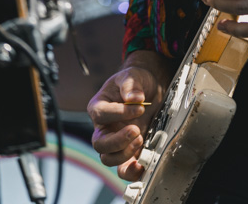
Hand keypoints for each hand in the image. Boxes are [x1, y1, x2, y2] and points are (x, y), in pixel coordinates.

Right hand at [88, 58, 168, 180]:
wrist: (148, 89)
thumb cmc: (135, 82)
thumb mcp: (132, 75)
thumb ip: (131, 84)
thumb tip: (134, 98)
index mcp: (98, 106)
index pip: (101, 114)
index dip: (118, 113)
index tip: (139, 107)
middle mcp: (103, 127)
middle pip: (99, 143)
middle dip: (117, 140)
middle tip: (136, 130)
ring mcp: (114, 141)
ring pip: (108, 158)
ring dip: (124, 154)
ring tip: (140, 138)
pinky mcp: (127, 151)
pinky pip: (122, 168)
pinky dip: (130, 172)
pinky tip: (141, 165)